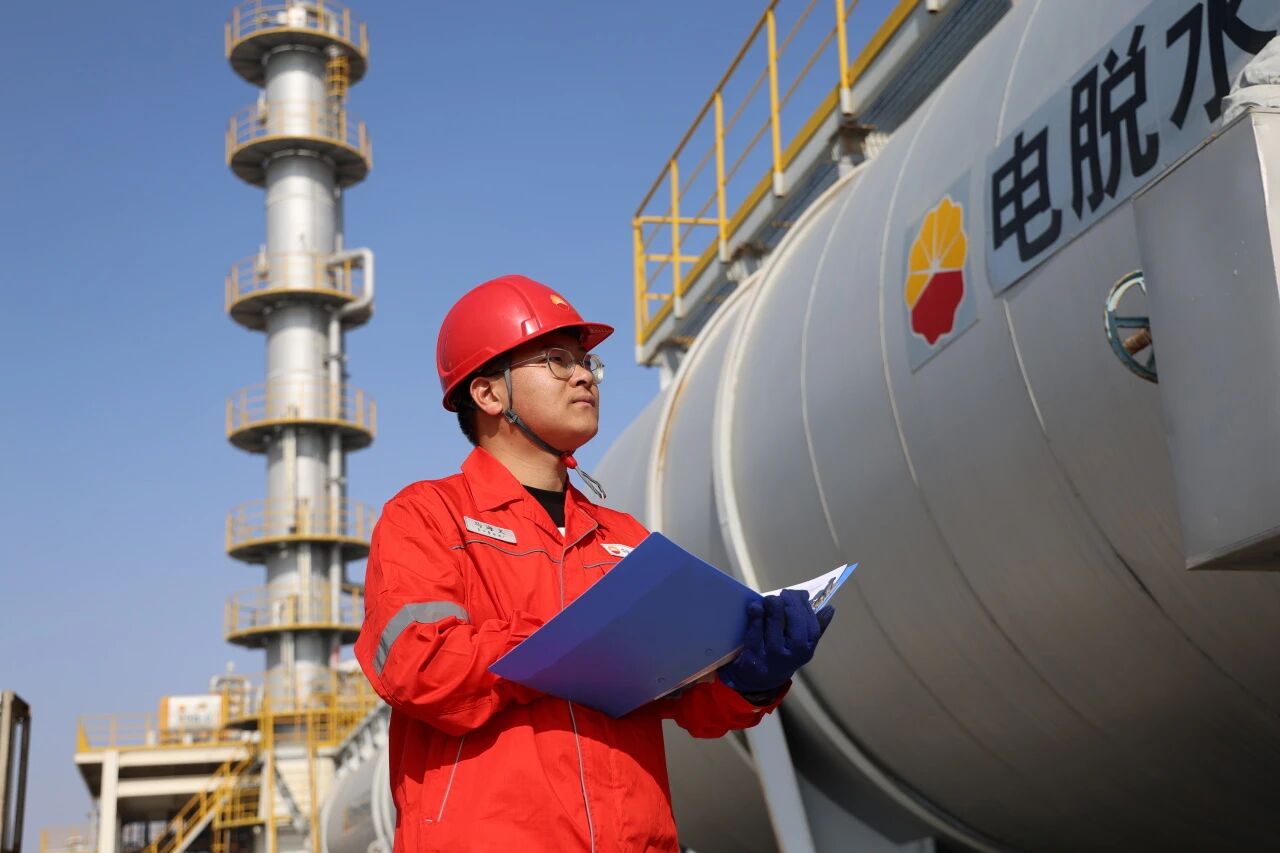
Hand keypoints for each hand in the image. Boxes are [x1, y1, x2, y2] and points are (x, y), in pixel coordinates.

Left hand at [718, 589, 835, 694]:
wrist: (757, 680)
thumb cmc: (781, 655)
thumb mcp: (800, 646)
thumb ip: (815, 628)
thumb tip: (831, 608)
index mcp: (806, 651)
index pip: (811, 623)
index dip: (804, 605)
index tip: (798, 594)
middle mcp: (792, 655)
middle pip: (794, 620)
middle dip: (789, 602)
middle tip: (783, 594)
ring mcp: (772, 656)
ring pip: (775, 622)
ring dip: (772, 604)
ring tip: (770, 599)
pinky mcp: (753, 656)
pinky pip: (755, 630)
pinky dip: (756, 615)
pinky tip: (756, 607)